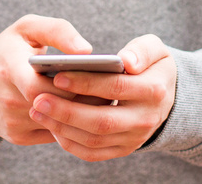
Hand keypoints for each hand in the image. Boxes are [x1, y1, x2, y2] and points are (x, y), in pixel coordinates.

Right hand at [0, 15, 92, 144]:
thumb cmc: (7, 49)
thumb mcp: (27, 28)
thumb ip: (58, 31)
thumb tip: (87, 50)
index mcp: (10, 69)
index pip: (44, 86)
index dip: (74, 84)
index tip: (100, 76)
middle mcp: (9, 100)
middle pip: (58, 106)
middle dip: (86, 99)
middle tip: (113, 89)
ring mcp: (12, 122)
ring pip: (58, 124)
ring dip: (82, 114)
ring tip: (104, 99)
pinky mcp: (17, 136)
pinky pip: (52, 134)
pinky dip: (70, 124)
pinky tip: (86, 111)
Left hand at [28, 34, 176, 161]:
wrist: (165, 94)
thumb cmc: (149, 64)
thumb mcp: (154, 48)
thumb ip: (142, 50)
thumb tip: (127, 61)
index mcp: (153, 90)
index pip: (115, 88)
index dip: (86, 83)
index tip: (58, 76)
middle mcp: (145, 119)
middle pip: (101, 121)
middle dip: (66, 111)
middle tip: (38, 99)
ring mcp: (134, 138)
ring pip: (93, 139)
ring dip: (62, 127)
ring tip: (37, 110)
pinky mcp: (123, 149)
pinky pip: (92, 153)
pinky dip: (69, 142)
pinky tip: (51, 125)